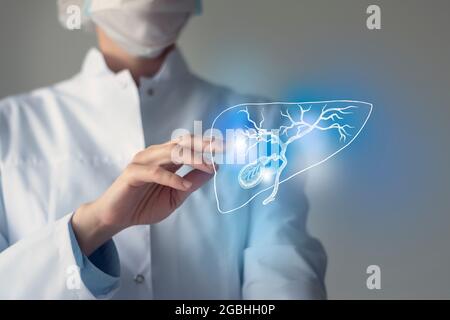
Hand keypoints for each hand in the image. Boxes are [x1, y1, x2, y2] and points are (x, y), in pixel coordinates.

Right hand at [71, 135, 220, 254]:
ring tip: (210, 167)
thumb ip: (192, 183)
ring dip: (192, 159)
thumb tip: (213, 170)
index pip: (188, 145)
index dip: (207, 144)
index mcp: (166, 158)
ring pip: (171, 153)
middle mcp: (156, 155)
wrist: (117, 217)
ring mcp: (143, 161)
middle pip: (182, 143)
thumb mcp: (176, 196)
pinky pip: (155, 172)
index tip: (225, 147)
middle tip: (222, 148)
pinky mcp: (133, 173)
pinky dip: (171, 178)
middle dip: (204, 145)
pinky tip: (183, 185)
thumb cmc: (144, 205)